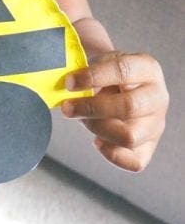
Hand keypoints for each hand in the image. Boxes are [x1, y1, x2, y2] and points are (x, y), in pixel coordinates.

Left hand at [61, 51, 168, 171]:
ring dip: (97, 129)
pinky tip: (97, 141)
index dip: (93, 77)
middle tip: (67, 107)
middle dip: (91, 108)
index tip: (69, 82)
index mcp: (147, 68)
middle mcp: (157, 97)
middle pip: (129, 107)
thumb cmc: (107, 74)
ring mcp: (156, 124)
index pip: (123, 70)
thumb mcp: (99, 61)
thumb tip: (65, 79)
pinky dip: (111, 154)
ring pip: (129, 136)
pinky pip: (134, 162)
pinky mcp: (149, 147)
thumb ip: (85, 68)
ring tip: (83, 120)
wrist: (120, 87)